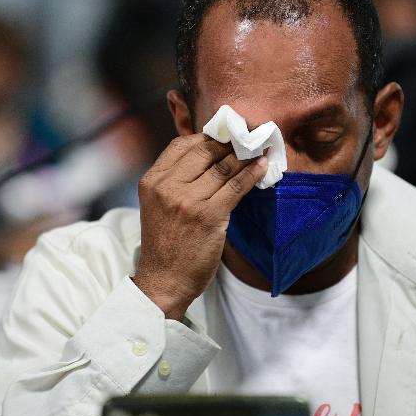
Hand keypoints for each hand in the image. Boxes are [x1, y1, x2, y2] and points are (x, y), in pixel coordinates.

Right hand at [133, 133, 267, 319]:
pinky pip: (236, 186)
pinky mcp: (209, 216)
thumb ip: (176, 179)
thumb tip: (212, 154)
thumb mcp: (159, 204)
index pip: (181, 145)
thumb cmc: (166, 244)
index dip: (208, 136)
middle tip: (249, 137)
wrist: (164, 280)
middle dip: (230, 142)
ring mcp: (188, 201)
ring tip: (260, 149)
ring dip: (245, 155)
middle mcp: (167, 187)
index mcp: (152, 181)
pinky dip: (252, 173)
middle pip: (204, 151)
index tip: (226, 134)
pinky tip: (262, 166)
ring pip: (224, 167)